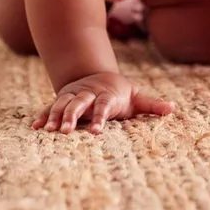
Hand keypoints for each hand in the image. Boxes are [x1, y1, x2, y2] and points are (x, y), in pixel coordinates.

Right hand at [32, 71, 173, 133]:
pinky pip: (51, 108)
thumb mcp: (137, 98)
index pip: (103, 107)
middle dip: (72, 117)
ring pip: (62, 105)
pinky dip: (44, 116)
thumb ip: (152, 105)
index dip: (100, 118)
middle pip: (79, 104)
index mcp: (106, 95)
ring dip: (56, 117)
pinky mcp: (62, 100)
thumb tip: (173, 109)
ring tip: (49, 131)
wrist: (97, 77)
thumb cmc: (120, 93)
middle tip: (67, 131)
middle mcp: (87, 95)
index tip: (98, 132)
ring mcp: (73, 96)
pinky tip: (36, 127)